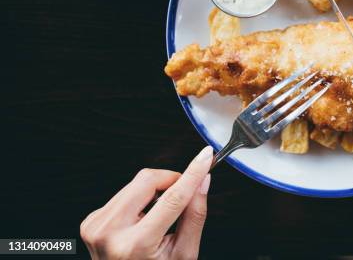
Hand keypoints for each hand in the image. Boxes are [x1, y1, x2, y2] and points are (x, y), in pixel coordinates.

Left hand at [80, 146, 213, 259]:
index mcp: (136, 245)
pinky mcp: (91, 220)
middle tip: (184, 191)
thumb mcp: (184, 254)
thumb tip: (202, 181)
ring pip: (135, 183)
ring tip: (159, 216)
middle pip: (148, 180)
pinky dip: (139, 199)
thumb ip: (195, 215)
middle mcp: (111, 233)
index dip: (192, 174)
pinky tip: (142, 220)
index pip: (172, 198)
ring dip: (155, 191)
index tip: (205, 157)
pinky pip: (123, 193)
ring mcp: (97, 226)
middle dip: (171, 179)